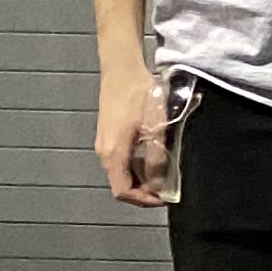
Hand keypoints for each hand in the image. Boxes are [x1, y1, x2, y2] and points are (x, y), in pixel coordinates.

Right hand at [95, 66, 169, 206]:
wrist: (123, 70)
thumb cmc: (138, 94)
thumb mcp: (155, 128)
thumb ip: (156, 157)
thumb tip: (159, 182)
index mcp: (113, 153)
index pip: (122, 191)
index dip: (143, 200)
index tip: (163, 199)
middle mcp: (104, 151)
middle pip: (121, 183)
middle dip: (144, 191)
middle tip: (167, 190)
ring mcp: (105, 143)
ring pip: (122, 172)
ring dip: (142, 178)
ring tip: (164, 176)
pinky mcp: (109, 135)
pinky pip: (122, 159)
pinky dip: (137, 166)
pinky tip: (155, 159)